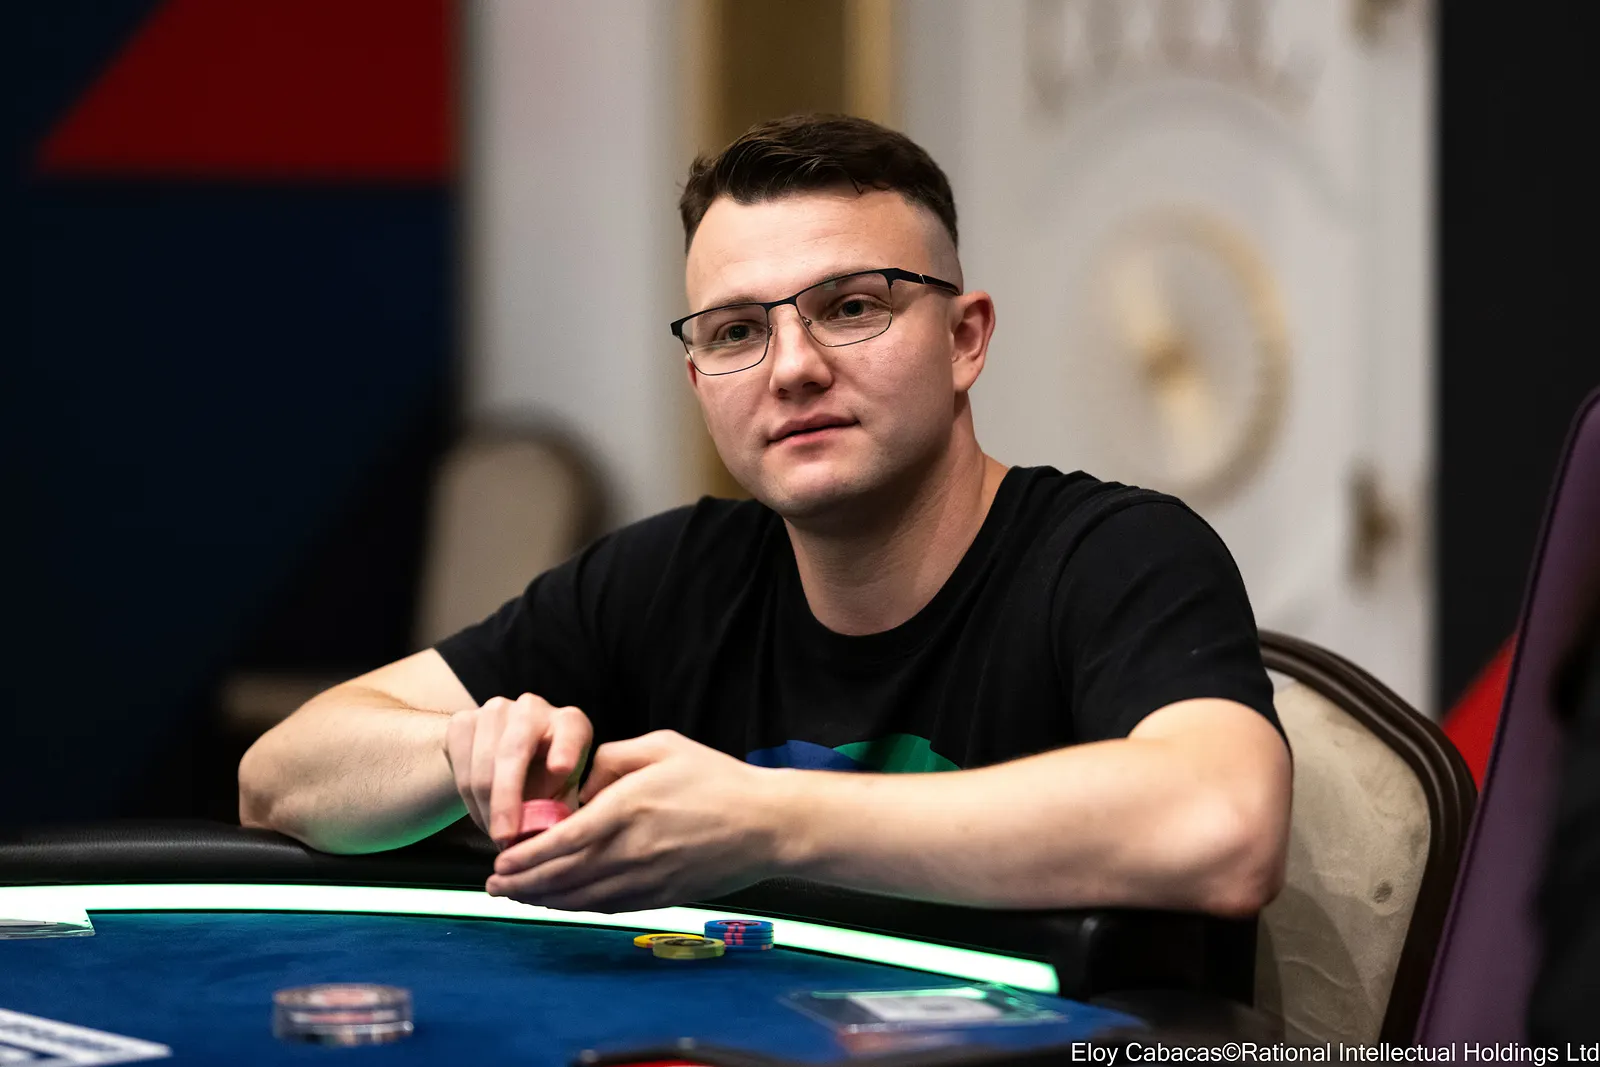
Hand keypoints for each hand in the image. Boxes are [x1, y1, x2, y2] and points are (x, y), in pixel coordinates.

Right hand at [443, 693, 591, 846]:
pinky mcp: (464, 720)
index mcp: (569, 723)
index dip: (565, 748)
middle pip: (513, 752)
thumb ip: (559, 815)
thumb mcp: (561, 797)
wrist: (505, 762)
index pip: (570, 731)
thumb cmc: (543, 783)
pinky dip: (467, 797)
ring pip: (482, 763)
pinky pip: (459, 762)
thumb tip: (550, 843)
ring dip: (485, 806)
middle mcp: (532, 709)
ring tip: (494, 835)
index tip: (561, 769)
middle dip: (506, 799)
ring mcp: (495, 710)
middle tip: (504, 837)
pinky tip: (481, 816)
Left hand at [486, 730, 785, 911]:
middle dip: (522, 884)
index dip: (524, 856)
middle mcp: (630, 851)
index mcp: (626, 810)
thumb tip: (583, 783)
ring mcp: (646, 879)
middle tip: (493, 885)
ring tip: (518, 897)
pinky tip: (563, 903)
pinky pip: (609, 907)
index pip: (561, 841)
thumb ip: (614, 758)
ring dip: (544, 901)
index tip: (499, 860)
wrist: (767, 825)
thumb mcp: (664, 746)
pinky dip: (578, 908)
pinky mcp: (662, 896)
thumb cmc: (717, 780)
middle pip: (562, 878)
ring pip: (581, 899)